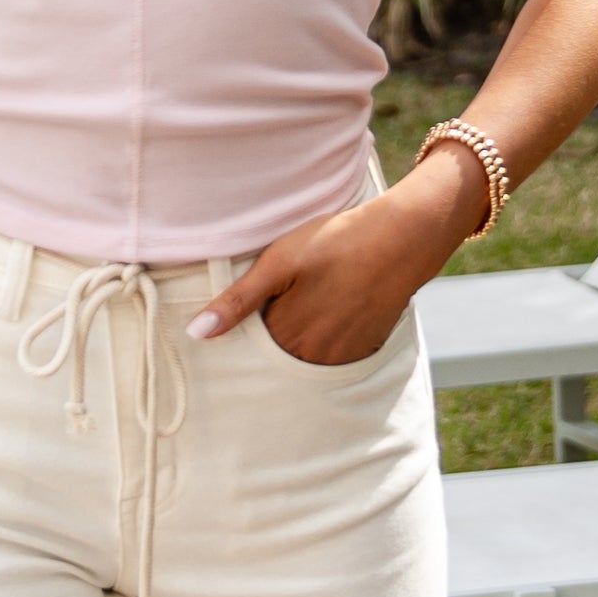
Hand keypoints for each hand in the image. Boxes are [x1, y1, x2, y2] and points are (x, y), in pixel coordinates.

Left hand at [191, 152, 486, 365]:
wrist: (401, 239)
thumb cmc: (337, 243)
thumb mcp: (278, 263)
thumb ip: (237, 302)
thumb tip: (195, 334)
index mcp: (286, 335)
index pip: (249, 349)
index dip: (244, 328)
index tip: (251, 308)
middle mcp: (312, 356)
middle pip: (277, 356)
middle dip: (271, 336)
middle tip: (286, 298)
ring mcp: (341, 356)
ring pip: (304, 357)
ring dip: (299, 340)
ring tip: (311, 301)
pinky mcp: (364, 349)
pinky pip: (333, 356)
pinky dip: (325, 340)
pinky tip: (331, 310)